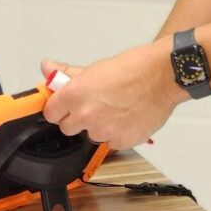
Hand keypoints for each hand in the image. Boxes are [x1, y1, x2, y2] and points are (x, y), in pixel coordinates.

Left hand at [41, 40, 187, 148]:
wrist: (162, 77)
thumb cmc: (133, 69)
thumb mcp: (94, 68)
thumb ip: (67, 73)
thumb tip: (48, 67)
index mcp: (75, 95)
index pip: (50, 113)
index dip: (58, 109)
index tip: (63, 107)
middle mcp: (86, 115)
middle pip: (67, 128)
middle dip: (76, 119)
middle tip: (92, 107)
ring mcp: (103, 131)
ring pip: (91, 135)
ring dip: (98, 127)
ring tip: (114, 110)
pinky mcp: (121, 141)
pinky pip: (111, 143)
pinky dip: (117, 134)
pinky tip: (126, 119)